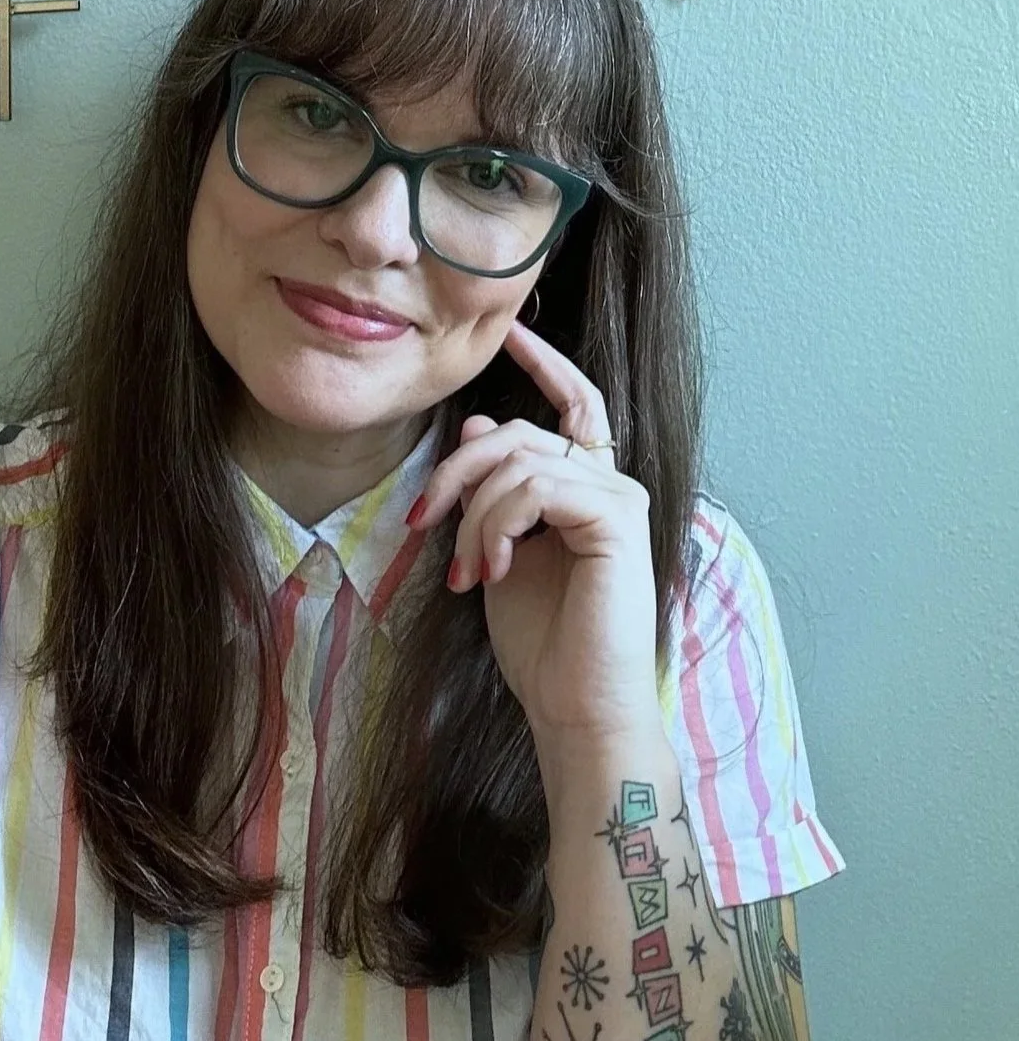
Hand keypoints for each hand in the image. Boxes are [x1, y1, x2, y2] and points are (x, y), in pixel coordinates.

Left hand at [408, 321, 661, 742]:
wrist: (575, 705)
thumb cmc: (542, 643)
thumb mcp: (498, 552)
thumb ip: (491, 494)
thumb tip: (472, 428)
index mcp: (586, 490)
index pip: (574, 405)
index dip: (545, 365)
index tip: (507, 336)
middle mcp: (610, 486)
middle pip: (516, 434)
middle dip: (455, 472)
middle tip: (422, 522)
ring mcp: (618, 500)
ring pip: (518, 461)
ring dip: (473, 516)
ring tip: (468, 571)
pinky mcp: (616, 520)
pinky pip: (537, 488)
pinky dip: (498, 525)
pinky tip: (494, 571)